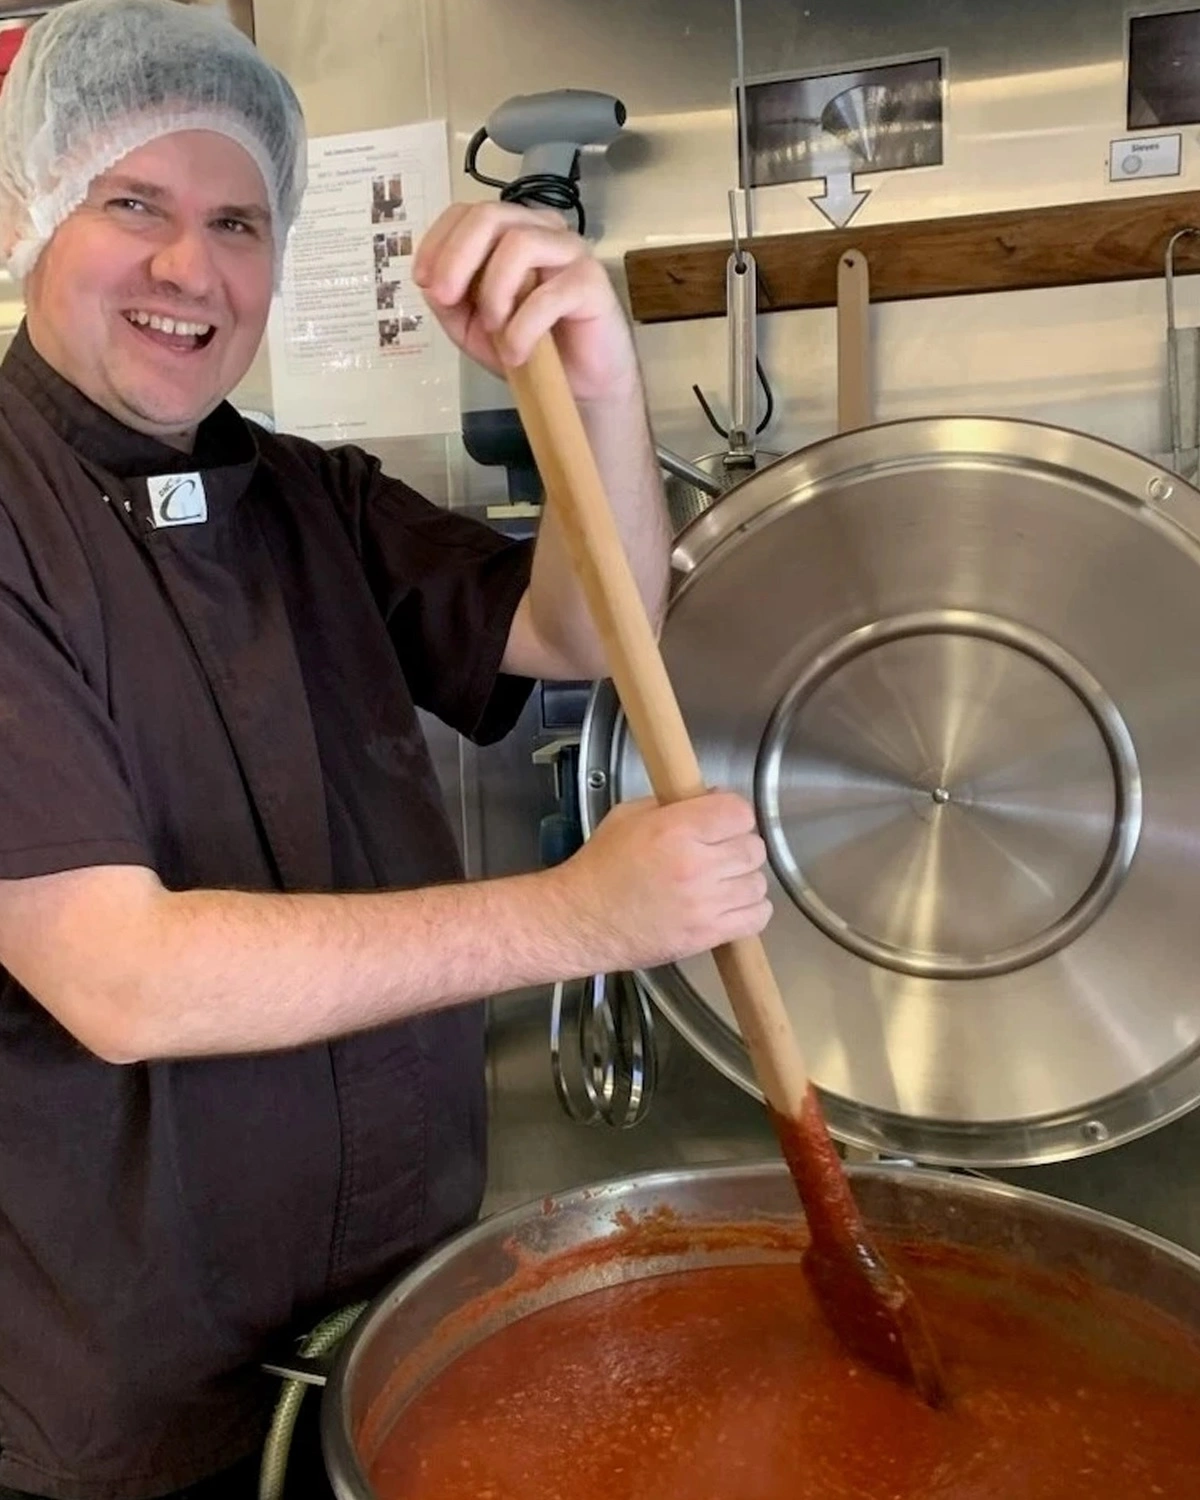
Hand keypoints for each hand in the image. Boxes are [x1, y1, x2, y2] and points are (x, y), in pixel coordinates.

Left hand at [412, 201, 639, 402]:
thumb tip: (432, 281)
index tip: (423, 281)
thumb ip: (451, 301)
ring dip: (494, 291)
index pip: (467, 212)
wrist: (579, 384)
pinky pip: (548, 293)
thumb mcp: (473, 327)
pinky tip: (517, 353)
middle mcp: (541, 230)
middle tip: (445, 299)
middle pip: (490, 215)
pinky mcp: (592, 282)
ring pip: (519, 244)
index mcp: (510, 232)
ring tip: (494, 329)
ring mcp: (570, 251)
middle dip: (457, 257)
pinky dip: (523, 328)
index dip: (438, 241)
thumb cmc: (528, 346)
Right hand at [555, 792, 772, 972]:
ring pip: (758, 882)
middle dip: (738, 846)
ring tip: (720, 881)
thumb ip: (675, 804)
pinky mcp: (707, 935)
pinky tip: (729, 904)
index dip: (734, 814)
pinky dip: (750, 910)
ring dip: (743, 880)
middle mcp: (695, 865)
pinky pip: (757, 917)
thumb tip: (713, 799)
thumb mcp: (629, 816)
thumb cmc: (600, 868)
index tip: (723, 820)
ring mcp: (704, 903)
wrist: (581, 921)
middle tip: (717, 852)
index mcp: (675, 830)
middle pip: (754, 847)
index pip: (740, 812)